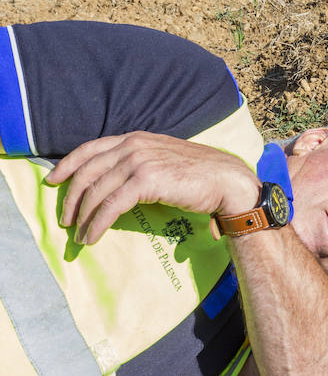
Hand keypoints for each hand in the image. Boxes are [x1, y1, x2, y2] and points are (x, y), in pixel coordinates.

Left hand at [46, 131, 260, 244]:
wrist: (227, 180)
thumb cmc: (202, 174)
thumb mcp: (165, 159)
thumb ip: (142, 163)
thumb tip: (122, 181)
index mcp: (135, 138)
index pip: (90, 148)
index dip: (67, 165)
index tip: (53, 181)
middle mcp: (132, 146)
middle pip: (87, 171)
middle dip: (70, 198)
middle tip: (65, 219)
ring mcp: (138, 161)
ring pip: (96, 191)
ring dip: (82, 216)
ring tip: (78, 235)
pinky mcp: (145, 181)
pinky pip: (111, 205)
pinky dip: (97, 223)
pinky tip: (93, 236)